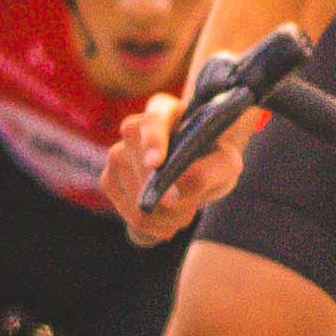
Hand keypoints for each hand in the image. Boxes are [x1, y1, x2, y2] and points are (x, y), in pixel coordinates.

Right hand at [104, 92, 254, 242]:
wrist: (197, 167)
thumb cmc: (212, 158)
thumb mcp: (226, 163)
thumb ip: (210, 171)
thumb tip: (177, 187)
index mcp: (164, 110)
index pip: (154, 120)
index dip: (153, 141)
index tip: (156, 164)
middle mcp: (133, 128)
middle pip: (145, 171)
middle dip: (174, 200)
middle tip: (193, 206)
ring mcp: (116, 153)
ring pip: (138, 199)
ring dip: (167, 216)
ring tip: (184, 211)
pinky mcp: (109, 180)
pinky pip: (130, 213)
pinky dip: (154, 226)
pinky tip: (169, 221)